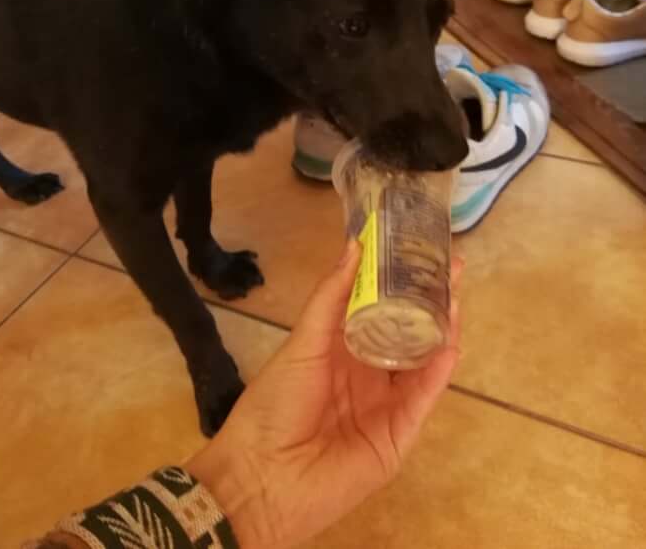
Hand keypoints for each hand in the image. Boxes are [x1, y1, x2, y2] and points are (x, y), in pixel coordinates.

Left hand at [188, 241, 461, 548]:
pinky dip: (438, 371)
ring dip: (441, 329)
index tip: (418, 248)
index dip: (399, 281)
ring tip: (456, 294)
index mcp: (342, 348)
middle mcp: (369, 372)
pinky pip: (423, 397)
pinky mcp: (400, 434)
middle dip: (430, 299)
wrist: (263, 476)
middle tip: (452, 265)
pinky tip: (450, 343)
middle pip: (408, 330)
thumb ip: (332, 297)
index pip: (380, 308)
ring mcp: (387, 403)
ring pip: (422, 360)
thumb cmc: (276, 402)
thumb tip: (354, 245)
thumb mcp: (303, 342)